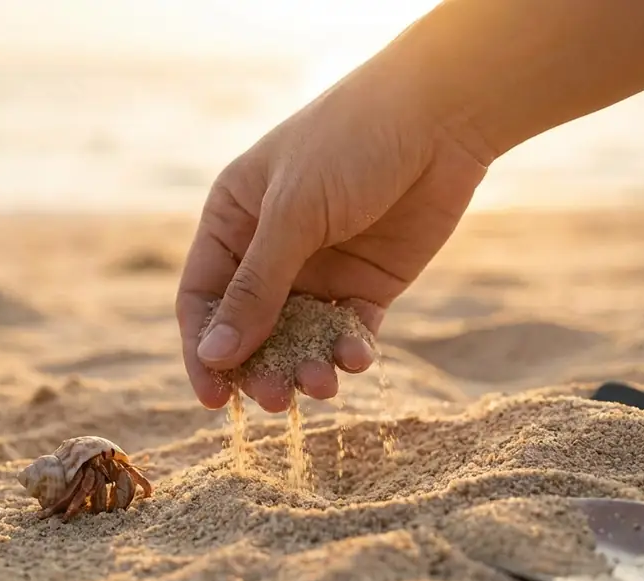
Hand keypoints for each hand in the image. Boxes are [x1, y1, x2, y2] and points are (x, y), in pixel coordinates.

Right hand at [175, 43, 491, 412]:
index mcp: (233, 220)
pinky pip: (349, 330)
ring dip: (306, 367)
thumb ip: (257, 288)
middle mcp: (271, 249)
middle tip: (277, 400)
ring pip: (301, 337)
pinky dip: (350, 350)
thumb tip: (214, 356)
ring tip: (323, 385)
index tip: (216, 399)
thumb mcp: (293, 214)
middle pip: (251, 329)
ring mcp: (321, 268)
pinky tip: (359, 357)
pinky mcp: (369, 282)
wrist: (441, 116)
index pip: (203, 298)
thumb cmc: (349, 144)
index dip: (203, 351)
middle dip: (261, 367)